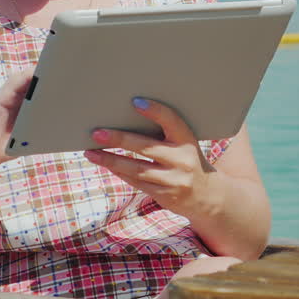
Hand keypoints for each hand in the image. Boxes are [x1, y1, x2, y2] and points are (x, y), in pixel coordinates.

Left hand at [84, 97, 218, 218]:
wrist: (207, 197)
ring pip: (136, 168)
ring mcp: (174, 180)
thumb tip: (125, 121)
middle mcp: (182, 159)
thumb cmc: (187, 162)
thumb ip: (163, 136)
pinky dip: (119, 173)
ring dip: (110, 160)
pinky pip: (137, 182)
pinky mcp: (165, 195)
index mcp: (188, 140)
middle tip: (97, 132)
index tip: (135, 101)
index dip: (155, 110)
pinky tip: (105, 164)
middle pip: (146, 147)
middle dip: (119, 139)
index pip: (172, 121)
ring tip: (91, 153)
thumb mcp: (184, 145)